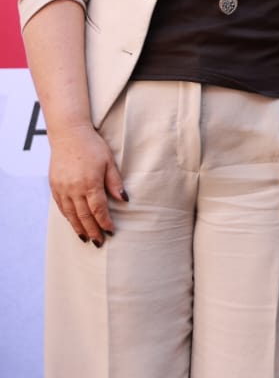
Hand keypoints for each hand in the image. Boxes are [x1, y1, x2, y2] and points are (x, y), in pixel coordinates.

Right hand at [47, 122, 124, 245]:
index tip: (111, 231)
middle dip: (92, 230)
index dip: (105, 222)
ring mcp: (62, 188)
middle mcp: (74, 189)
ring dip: (78, 227)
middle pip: (84, 216)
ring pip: (70, 214)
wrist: (69, 135)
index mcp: (90, 183)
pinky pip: (61, 206)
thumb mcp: (109, 162)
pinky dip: (68, 217)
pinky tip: (74, 223)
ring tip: (86, 238)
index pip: (98, 209)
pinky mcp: (54, 186)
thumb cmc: (93, 146)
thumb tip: (124, 200)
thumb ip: (115, 182)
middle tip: (98, 242)